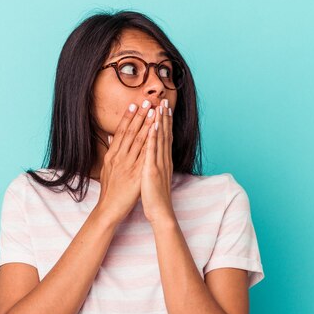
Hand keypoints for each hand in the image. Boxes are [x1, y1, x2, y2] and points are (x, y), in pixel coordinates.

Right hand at [96, 100, 156, 223]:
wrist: (109, 208)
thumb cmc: (110, 189)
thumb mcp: (107, 168)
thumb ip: (110, 151)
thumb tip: (110, 136)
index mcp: (112, 155)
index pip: (121, 132)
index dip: (128, 117)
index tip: (134, 104)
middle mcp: (119, 157)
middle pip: (130, 132)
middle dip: (139, 116)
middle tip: (147, 101)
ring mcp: (127, 165)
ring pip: (138, 141)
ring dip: (146, 124)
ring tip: (154, 111)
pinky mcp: (136, 174)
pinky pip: (144, 156)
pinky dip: (150, 143)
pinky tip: (156, 134)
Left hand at [141, 99, 175, 224]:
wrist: (160, 211)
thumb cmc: (154, 196)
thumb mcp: (152, 176)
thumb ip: (151, 164)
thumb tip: (148, 156)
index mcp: (163, 161)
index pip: (164, 138)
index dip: (164, 122)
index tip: (163, 109)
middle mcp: (164, 160)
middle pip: (164, 134)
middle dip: (164, 117)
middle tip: (164, 101)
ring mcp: (159, 164)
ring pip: (160, 139)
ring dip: (160, 122)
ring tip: (160, 107)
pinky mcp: (153, 170)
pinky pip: (153, 151)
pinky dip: (153, 138)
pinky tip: (153, 126)